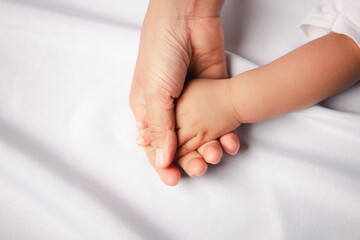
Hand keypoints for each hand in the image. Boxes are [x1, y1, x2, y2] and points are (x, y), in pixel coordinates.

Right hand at [129, 0, 239, 184]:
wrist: (187, 19)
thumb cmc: (161, 52)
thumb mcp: (155, 92)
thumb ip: (160, 128)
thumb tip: (162, 160)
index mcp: (147, 109)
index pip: (153, 145)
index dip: (162, 164)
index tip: (174, 179)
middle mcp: (169, 108)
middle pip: (178, 144)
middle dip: (188, 160)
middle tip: (198, 168)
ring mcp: (192, 102)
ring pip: (200, 136)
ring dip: (207, 150)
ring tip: (215, 156)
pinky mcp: (212, 95)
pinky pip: (218, 122)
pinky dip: (224, 135)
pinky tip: (229, 143)